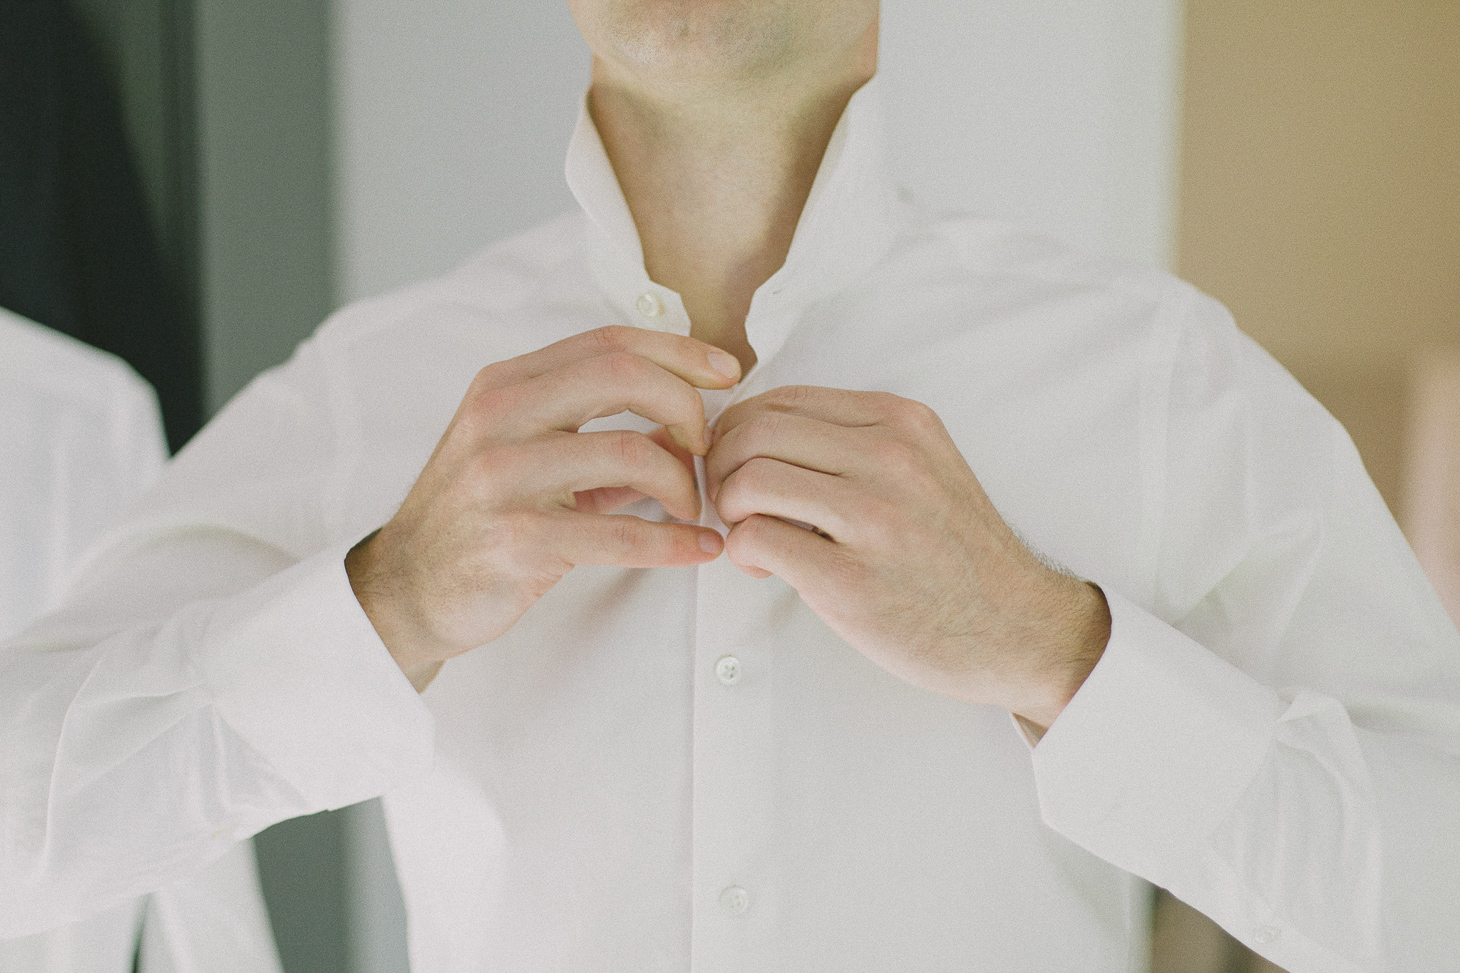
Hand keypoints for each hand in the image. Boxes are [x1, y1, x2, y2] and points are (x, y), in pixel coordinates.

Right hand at [346, 326, 739, 690]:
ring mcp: (502, 478)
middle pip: (623, 376)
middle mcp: (499, 418)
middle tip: (707, 448)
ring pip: (629, 453)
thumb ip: (591, 431)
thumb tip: (684, 423)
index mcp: (505, 386)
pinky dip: (672, 542)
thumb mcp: (521, 452)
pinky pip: (618, 534)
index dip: (678, 351)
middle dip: (686, 407)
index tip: (727, 372)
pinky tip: (698, 548)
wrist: (404, 589)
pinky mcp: (514, 540)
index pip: (608, 342)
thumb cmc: (478, 518)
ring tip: (691, 507)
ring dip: (681, 482)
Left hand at [706, 386, 1109, 730]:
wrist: (1018, 627)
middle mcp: (889, 459)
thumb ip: (855, 441)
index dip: (739, 431)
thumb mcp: (924, 465)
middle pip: (754, 431)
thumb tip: (757, 434)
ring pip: (749, 478)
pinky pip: (757, 540)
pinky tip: (764, 567)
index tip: (741, 465)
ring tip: (751, 533)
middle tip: (732, 501)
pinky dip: (742, 551)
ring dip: (729, 507)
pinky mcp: (851, 580)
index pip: (781, 399)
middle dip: (721, 465)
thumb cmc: (956, 553)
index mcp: (900, 422)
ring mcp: (873, 519)